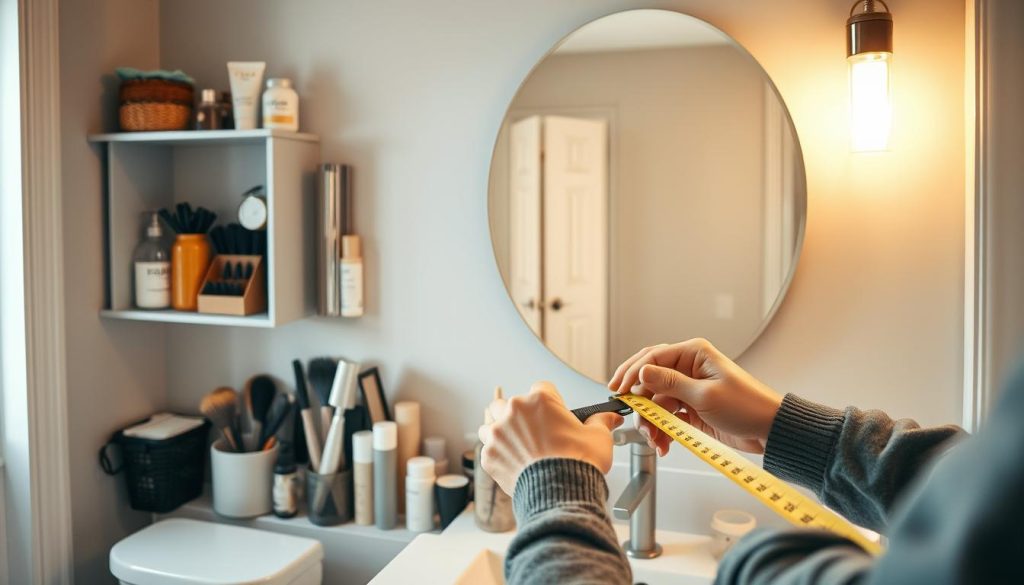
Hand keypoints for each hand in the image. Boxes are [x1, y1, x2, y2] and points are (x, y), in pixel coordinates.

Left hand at [478, 381, 623, 494]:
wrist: (560, 494)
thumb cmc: (579, 463)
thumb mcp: (598, 438)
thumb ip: (601, 422)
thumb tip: (611, 417)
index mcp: (540, 400)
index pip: (541, 388)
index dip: (549, 402)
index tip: (553, 414)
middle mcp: (515, 411)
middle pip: (508, 403)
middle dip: (517, 414)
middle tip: (531, 430)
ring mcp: (498, 433)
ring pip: (491, 424)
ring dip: (500, 432)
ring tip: (516, 446)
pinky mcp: (489, 455)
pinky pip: (487, 449)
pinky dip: (498, 455)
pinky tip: (513, 463)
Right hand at [609, 338, 782, 454]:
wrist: (769, 430)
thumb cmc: (748, 406)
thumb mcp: (705, 394)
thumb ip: (671, 383)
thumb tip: (642, 372)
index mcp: (693, 354)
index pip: (652, 358)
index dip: (632, 373)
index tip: (620, 391)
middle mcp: (688, 369)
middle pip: (649, 381)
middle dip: (641, 403)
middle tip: (637, 420)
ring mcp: (688, 389)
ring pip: (656, 402)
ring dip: (651, 422)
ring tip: (655, 439)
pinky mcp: (691, 408)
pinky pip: (666, 417)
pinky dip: (662, 430)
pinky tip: (663, 443)